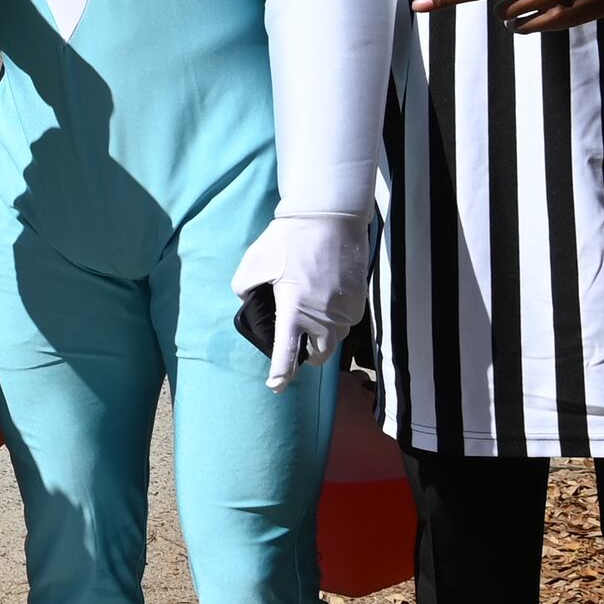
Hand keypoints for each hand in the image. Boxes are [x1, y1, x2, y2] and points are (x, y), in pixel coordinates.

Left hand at [229, 209, 370, 389]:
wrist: (330, 217)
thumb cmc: (288, 238)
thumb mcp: (253, 262)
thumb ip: (244, 288)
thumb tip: (248, 299)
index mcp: (295, 310)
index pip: (287, 354)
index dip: (281, 373)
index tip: (276, 386)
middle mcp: (324, 317)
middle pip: (318, 354)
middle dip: (306, 354)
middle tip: (294, 341)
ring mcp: (345, 310)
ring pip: (334, 338)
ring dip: (321, 337)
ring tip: (308, 318)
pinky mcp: (359, 299)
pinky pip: (346, 321)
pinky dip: (334, 320)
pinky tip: (323, 301)